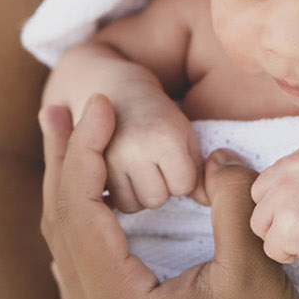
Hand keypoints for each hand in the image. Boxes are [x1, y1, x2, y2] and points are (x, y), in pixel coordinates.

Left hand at [40, 96, 298, 298]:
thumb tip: (219, 152)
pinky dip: (79, 240)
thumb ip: (233, 203)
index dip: (84, 150)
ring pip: (66, 258)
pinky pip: (80, 285)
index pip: (78, 209)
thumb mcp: (257, 271)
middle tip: (58, 111)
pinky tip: (85, 221)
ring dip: (66, 200)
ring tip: (68, 152)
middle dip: (61, 165)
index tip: (98, 104)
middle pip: (60, 229)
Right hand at [93, 95, 198, 213]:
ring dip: (139, 194)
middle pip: (156, 199)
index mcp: (164, 139)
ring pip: (132, 205)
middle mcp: (134, 150)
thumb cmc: (158, 117)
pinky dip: (121, 193)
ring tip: (138, 170)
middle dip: (160, 187)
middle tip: (154, 165)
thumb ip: (199, 172)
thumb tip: (206, 202)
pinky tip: (123, 175)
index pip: (183, 187)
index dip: (183, 177)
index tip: (174, 161)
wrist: (116, 94)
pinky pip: (113, 200)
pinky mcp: (92, 167)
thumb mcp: (186, 137)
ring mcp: (109, 159)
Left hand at [250, 147, 298, 267]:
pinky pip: (270, 248)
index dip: (281, 203)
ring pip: (260, 226)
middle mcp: (287, 173)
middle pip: (258, 203)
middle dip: (276, 219)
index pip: (266, 184)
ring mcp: (284, 200)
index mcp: (298, 158)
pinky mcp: (286, 227)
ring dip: (280, 236)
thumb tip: (263, 196)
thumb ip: (293, 178)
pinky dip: (288, 254)